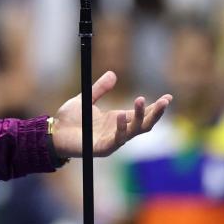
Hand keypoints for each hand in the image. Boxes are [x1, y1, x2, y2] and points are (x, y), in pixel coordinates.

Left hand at [52, 71, 170, 157]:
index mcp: (117, 120)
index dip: (155, 107)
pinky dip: (121, 128)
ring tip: (141, 100)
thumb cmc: (69, 119)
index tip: (169, 97)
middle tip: (165, 101)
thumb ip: (100, 89)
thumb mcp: (86, 99)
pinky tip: (122, 115)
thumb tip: (113, 74)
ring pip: (134, 131)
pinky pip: (116, 139)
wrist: (54, 133)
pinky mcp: (103, 148)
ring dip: (140, 117)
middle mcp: (118, 131)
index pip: (142, 114)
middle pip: (144, 124)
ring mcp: (112, 140)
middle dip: (156, 113)